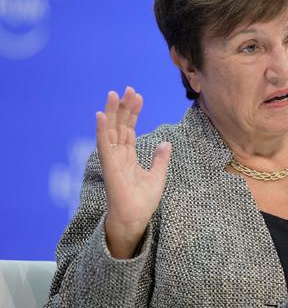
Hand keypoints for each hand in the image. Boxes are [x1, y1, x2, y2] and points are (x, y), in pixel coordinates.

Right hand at [96, 87, 171, 257]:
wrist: (136, 218)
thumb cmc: (143, 200)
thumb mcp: (158, 175)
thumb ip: (160, 159)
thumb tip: (166, 143)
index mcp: (128, 156)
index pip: (129, 129)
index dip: (133, 113)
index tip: (138, 96)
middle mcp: (118, 155)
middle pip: (119, 126)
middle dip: (124, 107)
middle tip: (129, 89)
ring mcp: (112, 159)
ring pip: (110, 130)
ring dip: (112, 112)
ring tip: (114, 94)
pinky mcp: (109, 165)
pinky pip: (103, 144)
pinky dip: (102, 129)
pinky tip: (101, 115)